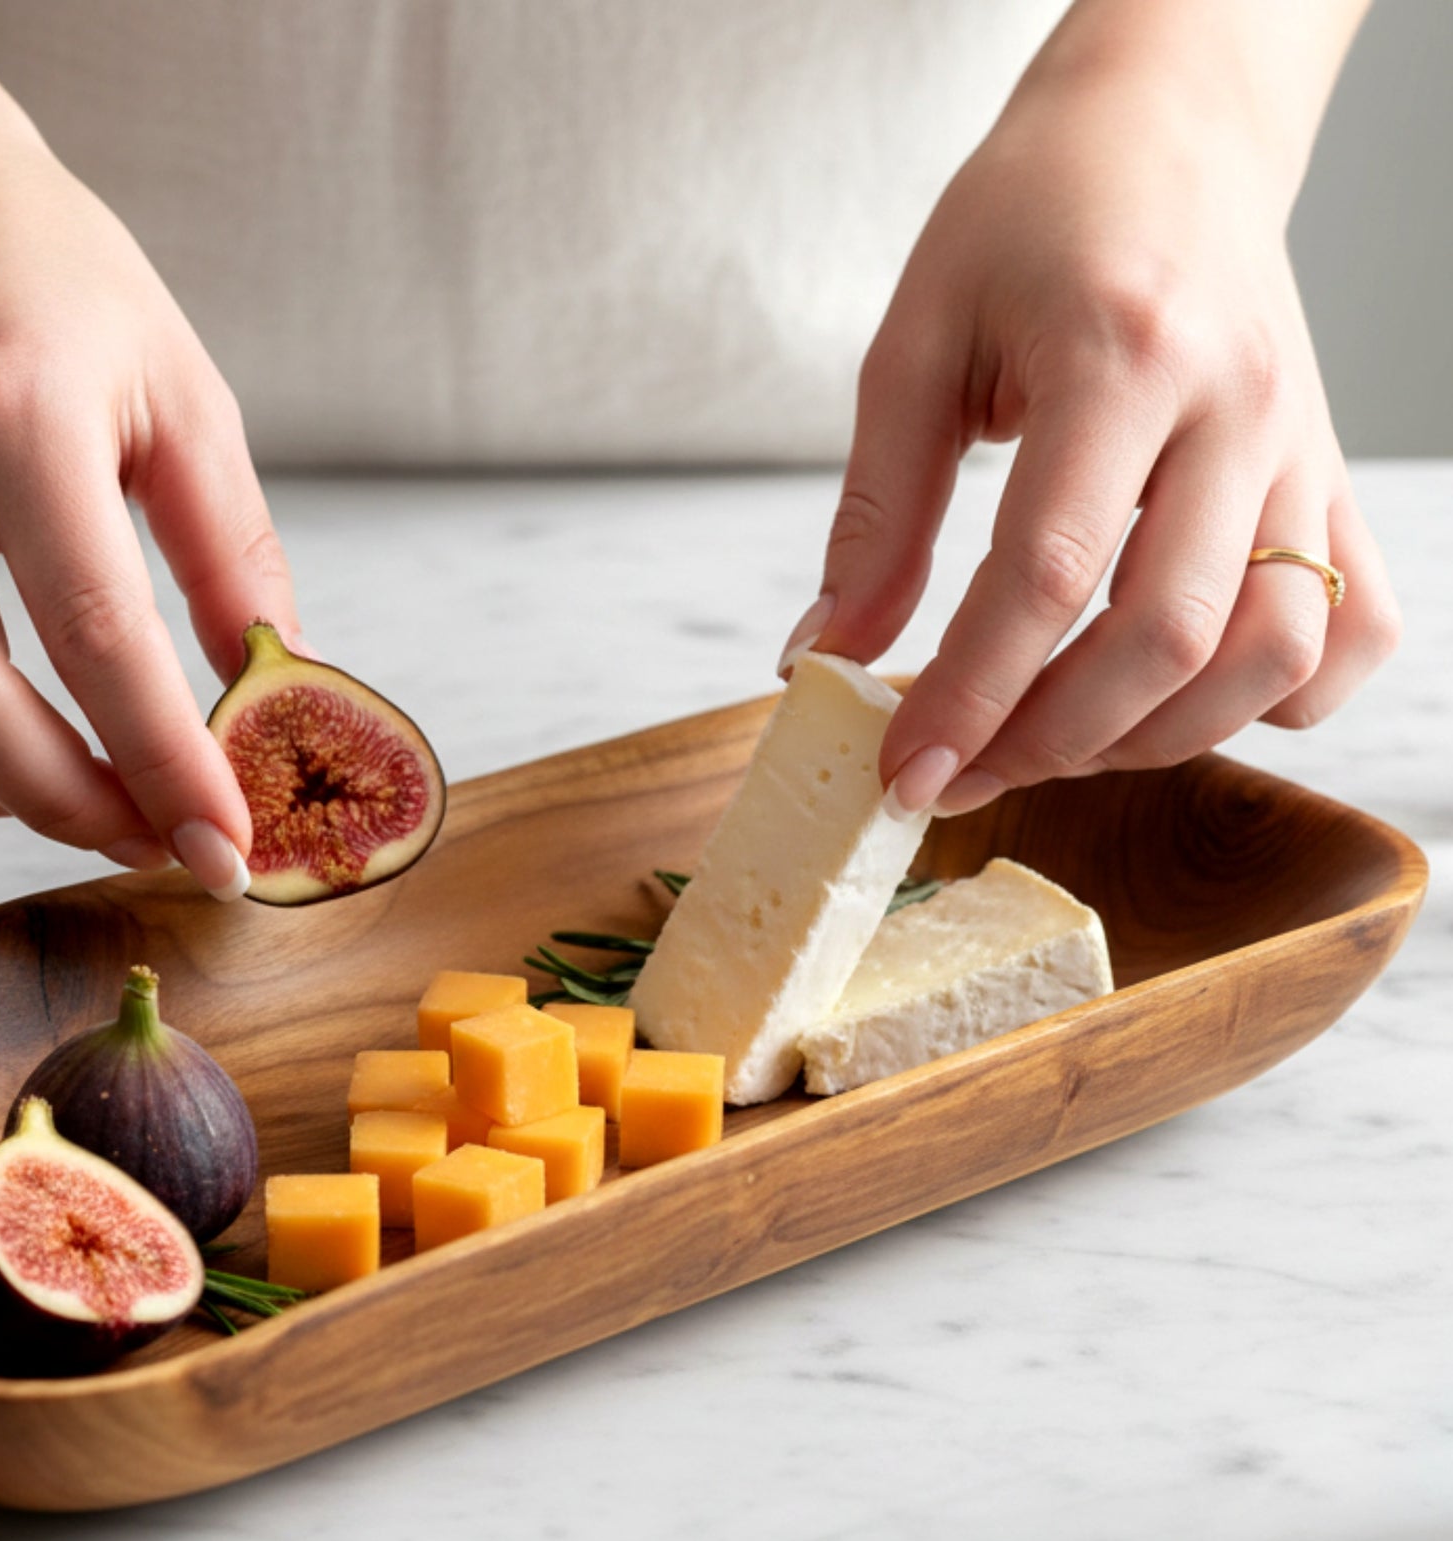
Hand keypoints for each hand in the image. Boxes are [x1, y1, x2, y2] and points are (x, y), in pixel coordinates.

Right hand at [0, 120, 287, 893]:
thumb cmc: (53, 284)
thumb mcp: (181, 393)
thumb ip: (233, 553)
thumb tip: (281, 694)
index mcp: (17, 412)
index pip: (94, 633)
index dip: (163, 763)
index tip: (220, 848)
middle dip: (59, 802)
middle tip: (137, 834)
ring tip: (30, 792)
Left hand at [786, 31, 1401, 818]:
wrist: (1166, 131)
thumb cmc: (1032, 219)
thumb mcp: (916, 342)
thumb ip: (875, 514)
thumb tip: (823, 660)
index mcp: (1122, 354)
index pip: (1046, 577)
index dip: (968, 699)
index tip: (902, 772)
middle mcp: (1239, 407)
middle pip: (1166, 639)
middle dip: (1047, 741)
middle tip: (959, 772)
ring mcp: (1304, 448)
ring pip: (1273, 654)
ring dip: (1154, 737)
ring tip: (1049, 741)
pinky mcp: (1332, 478)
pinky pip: (1354, 629)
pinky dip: (1277, 697)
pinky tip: (1178, 697)